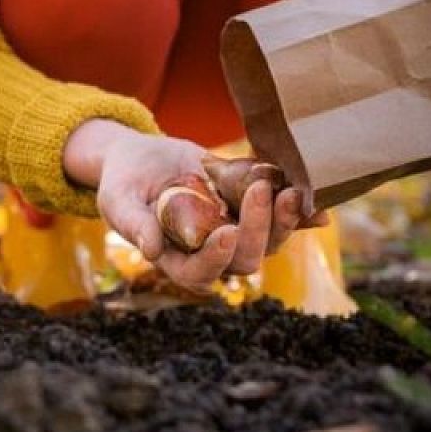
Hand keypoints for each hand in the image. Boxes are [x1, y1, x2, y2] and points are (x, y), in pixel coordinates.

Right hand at [63, 120, 313, 292]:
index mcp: (175, 259)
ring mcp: (233, 230)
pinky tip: (313, 197)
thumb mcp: (118, 200)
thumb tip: (151, 249)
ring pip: (269, 242)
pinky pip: (279, 215)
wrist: (141, 158)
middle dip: (257, 230)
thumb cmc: (123, 183)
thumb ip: (133, 223)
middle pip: (244, 260)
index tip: (225, 232)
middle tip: (258, 192)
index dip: (215, 259)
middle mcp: (210, 251)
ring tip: (289, 190)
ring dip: (284, 221)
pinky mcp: (249, 208)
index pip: (199, 273)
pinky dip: (300, 211)